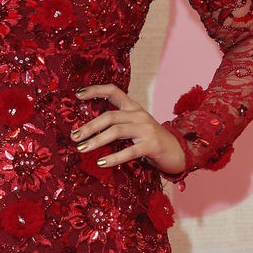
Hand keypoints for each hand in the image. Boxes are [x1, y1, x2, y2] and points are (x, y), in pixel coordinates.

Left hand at [71, 84, 186, 174]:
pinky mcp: (151, 145)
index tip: (77, 94)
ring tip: (82, 149)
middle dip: (89, 126)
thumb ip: (117, 125)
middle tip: (74, 137)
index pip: (114, 91)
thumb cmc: (150, 141)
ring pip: (116, 131)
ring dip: (96, 140)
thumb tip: (88, 132)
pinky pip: (129, 151)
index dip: (96, 90)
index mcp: (134, 107)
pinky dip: (114, 157)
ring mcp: (146, 129)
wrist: (178, 152)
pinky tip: (101, 162)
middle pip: (110, 116)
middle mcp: (139, 114)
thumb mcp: (134, 128)